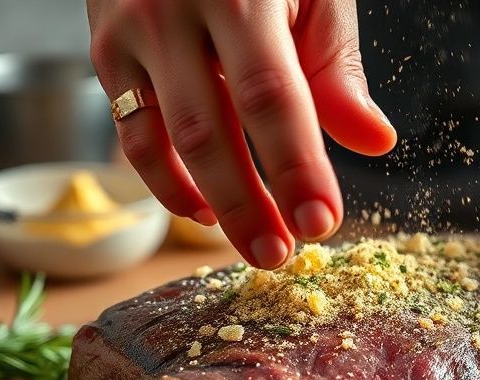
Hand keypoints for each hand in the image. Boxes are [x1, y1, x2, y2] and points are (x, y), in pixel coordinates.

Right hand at [88, 0, 396, 267]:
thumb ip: (335, 64)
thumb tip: (373, 142)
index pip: (270, 94)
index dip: (295, 166)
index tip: (321, 222)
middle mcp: (172, 10)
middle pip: (209, 129)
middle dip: (248, 204)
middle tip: (281, 255)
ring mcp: (129, 32)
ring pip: (164, 140)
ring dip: (210, 204)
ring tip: (253, 246)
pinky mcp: (105, 52)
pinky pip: (131, 133)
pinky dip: (166, 181)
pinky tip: (203, 210)